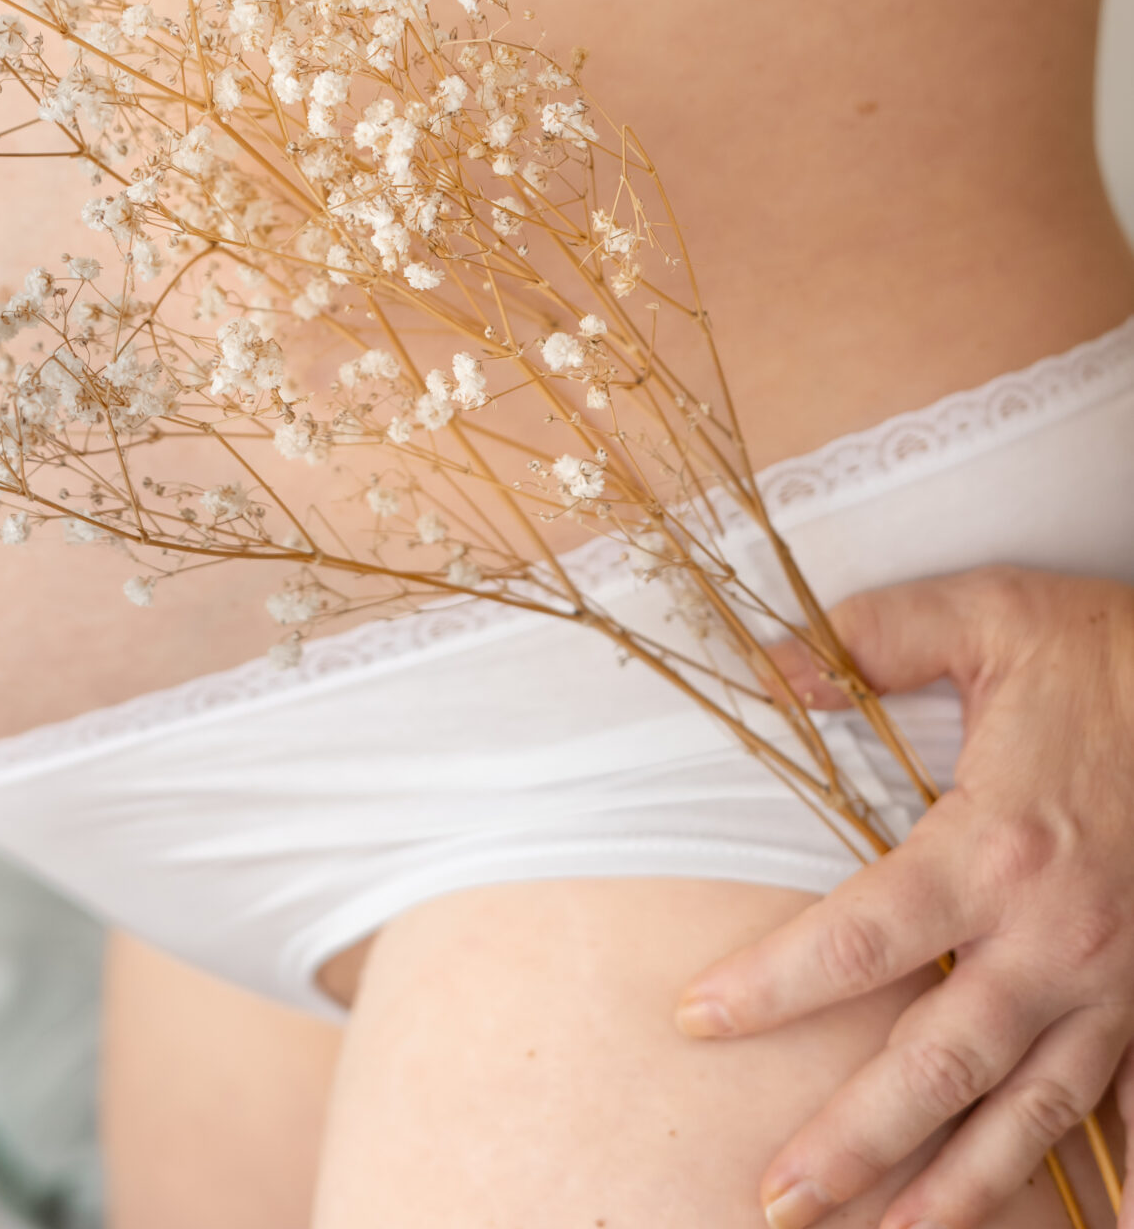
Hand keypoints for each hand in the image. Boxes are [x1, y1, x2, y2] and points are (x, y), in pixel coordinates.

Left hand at [674, 567, 1133, 1228]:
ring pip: (1030, 1111)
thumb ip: (874, 637)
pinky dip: (1123, 1174)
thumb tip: (769, 663)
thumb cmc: (1113, 652)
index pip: (860, 938)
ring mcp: (1117, 980)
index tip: (696, 1019)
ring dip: (961, 1187)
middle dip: (855, 1143)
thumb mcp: (989, 616)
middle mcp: (1053, 937)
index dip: (772, 985)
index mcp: (994, 847)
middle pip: (938, 1064)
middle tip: (779, 1200)